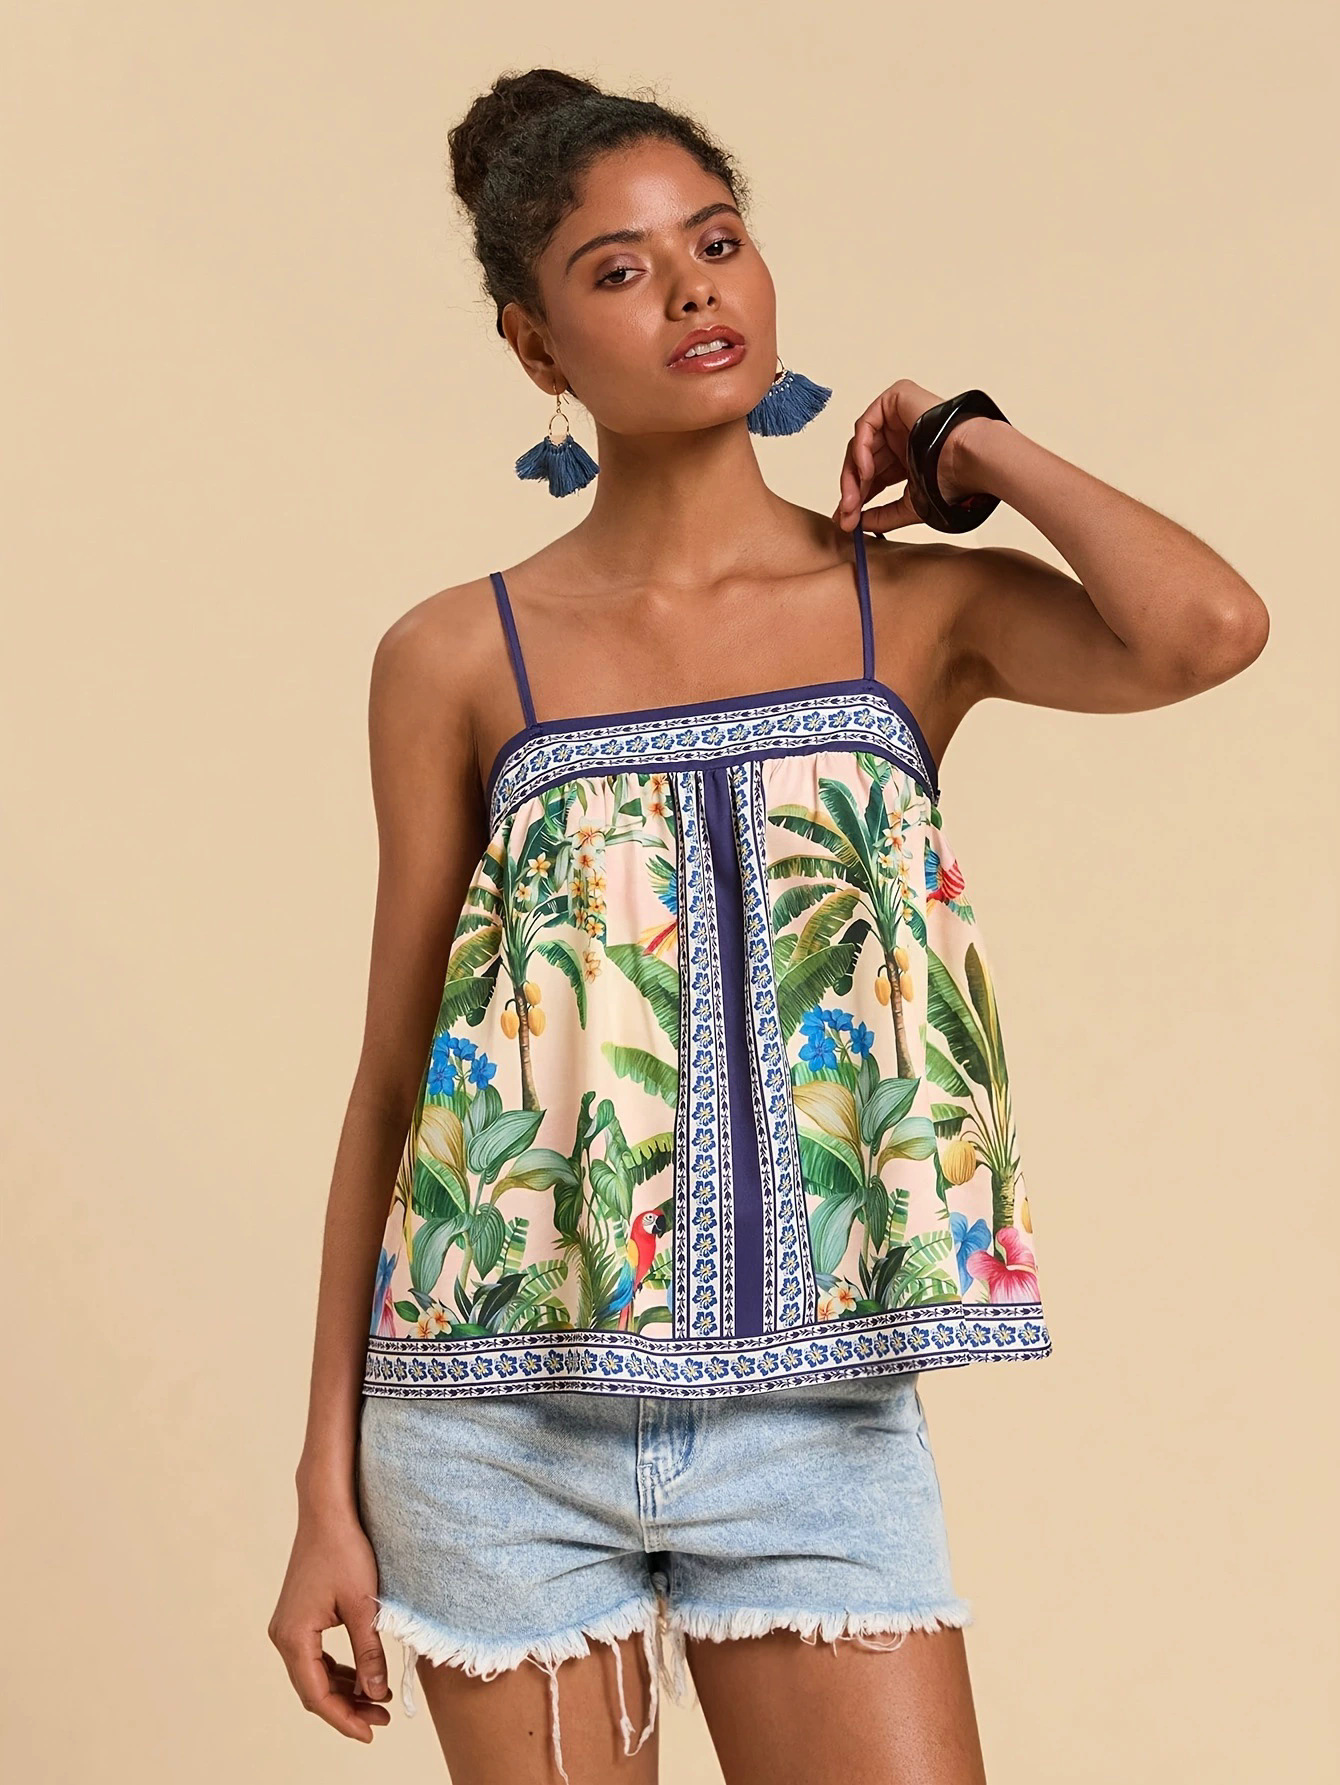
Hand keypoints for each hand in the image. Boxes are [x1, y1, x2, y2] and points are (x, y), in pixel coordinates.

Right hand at [268, 1508, 393, 1742]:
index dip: (344, 1719)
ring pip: (314, 1675)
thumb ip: (368, 1652)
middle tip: (382, 1718)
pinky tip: (362, 1676)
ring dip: (344, 1691)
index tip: (371, 1733)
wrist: (327, 1511)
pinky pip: (315, 1657)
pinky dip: (338, 1671)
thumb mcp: (363, 1605)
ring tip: (378, 1702)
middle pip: (313, 1690)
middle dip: (347, 1708)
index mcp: (294, 1637)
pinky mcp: (298, 1618)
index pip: (317, 1695)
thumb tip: (376, 1693)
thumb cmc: (345, 1551)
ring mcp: (288, 1627)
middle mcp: (283, 1636)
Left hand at [832, 377, 949, 533]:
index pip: (873, 474)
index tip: (849, 519)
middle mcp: (900, 434)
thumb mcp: (909, 504)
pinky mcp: (895, 398)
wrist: (966, 461)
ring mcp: (897, 415)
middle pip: (862, 460)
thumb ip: (883, 516)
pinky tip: (865, 472)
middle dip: (852, 488)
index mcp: (906, 454)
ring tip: (856, 498)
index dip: (859, 496)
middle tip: (847, 513)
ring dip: (853, 475)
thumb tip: (857, 524)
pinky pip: (866, 424)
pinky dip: (860, 450)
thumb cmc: (951, 480)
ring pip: (860, 444)